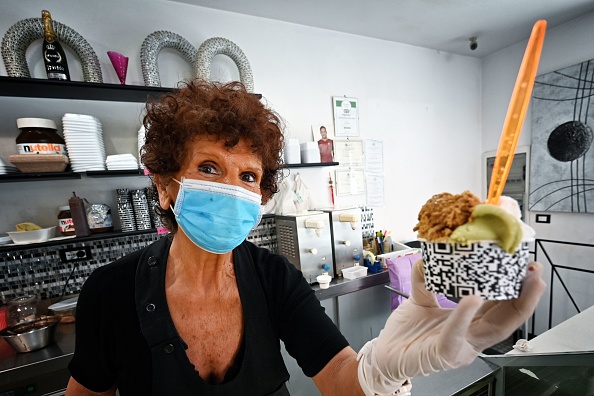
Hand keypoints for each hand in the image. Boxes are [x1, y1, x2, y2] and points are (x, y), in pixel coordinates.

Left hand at [357, 259, 544, 394]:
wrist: (385, 354)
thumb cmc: (406, 333)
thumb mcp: (420, 299)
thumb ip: (425, 279)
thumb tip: (429, 257)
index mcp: (470, 322)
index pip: (501, 305)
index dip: (516, 288)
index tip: (524, 266)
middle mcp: (471, 336)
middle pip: (508, 318)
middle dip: (526, 295)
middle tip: (534, 273)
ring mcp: (461, 347)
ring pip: (495, 329)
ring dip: (511, 305)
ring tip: (521, 284)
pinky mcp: (445, 355)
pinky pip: (457, 335)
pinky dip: (465, 316)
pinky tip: (473, 300)